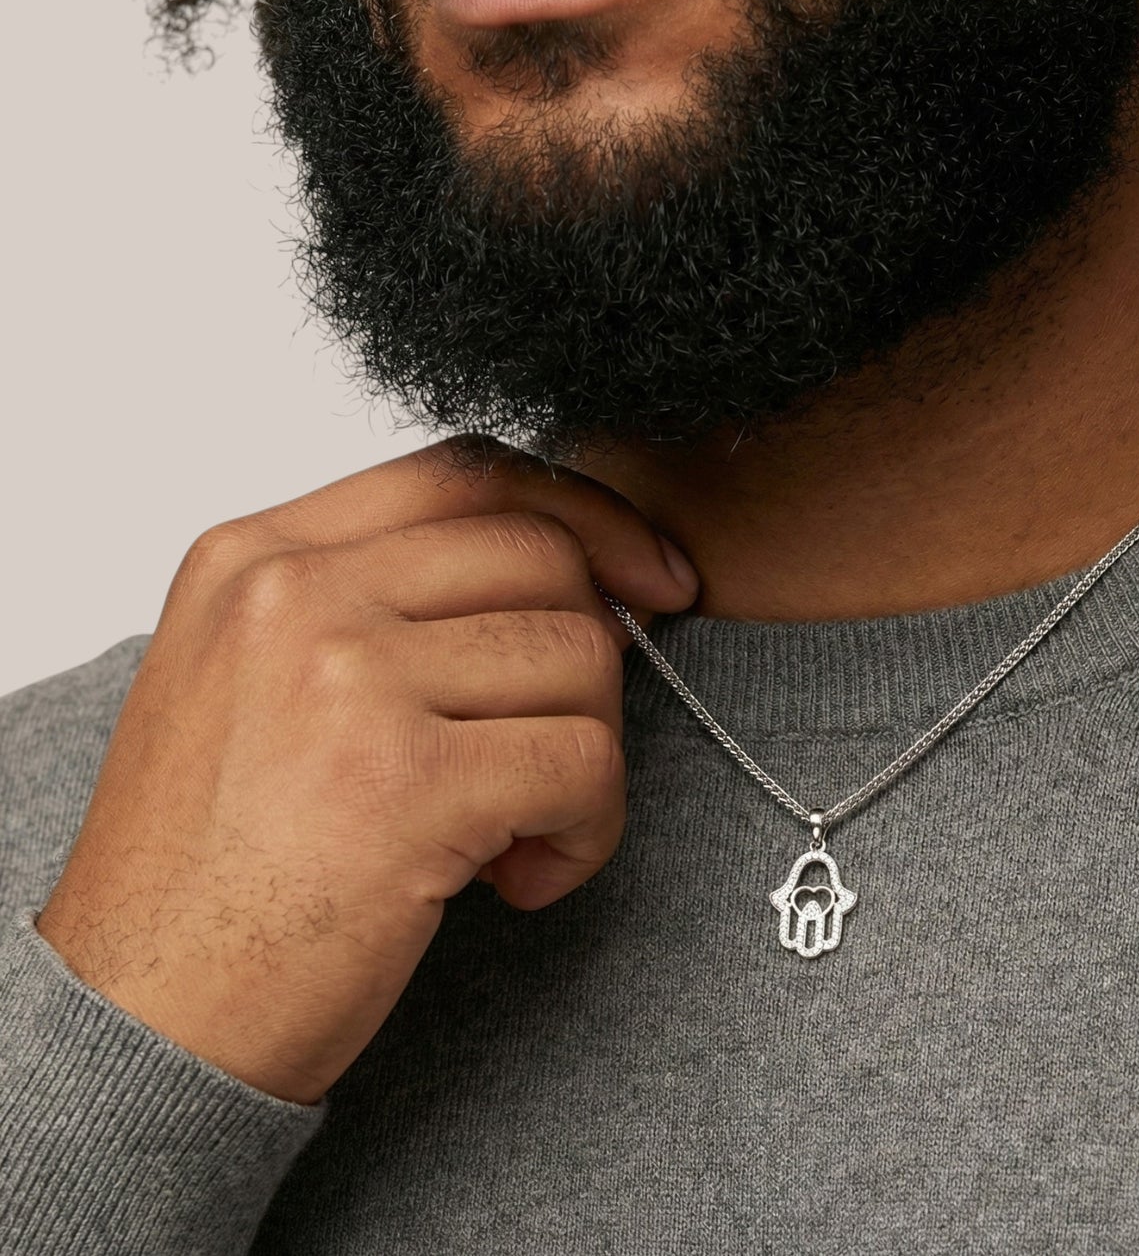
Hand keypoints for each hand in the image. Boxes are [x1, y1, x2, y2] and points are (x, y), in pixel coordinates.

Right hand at [35, 436, 697, 1105]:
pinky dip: (590, 828)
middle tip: (563, 744)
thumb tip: (574, 580)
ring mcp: (345, 679)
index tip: (647, 574)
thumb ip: (384, 605)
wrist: (139, 1019)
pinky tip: (523, 879)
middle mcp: (295, 593)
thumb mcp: (257, 681)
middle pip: (542, 556)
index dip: (584, 514)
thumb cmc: (215, 863)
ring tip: (524, 829)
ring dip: (591, 755)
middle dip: (598, 654)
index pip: (466, 471)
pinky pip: (584, 762)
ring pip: (581, 656)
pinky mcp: (403, 782)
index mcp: (257, 555)